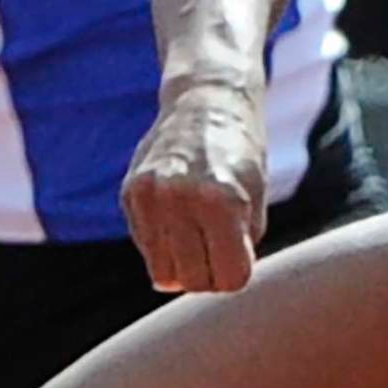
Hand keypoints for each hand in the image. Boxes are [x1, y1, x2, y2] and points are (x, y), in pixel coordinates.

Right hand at [122, 82, 268, 293]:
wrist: (206, 104)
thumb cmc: (241, 156)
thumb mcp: (256, 200)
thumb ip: (240, 246)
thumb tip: (215, 284)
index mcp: (223, 200)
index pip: (230, 278)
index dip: (237, 271)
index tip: (241, 253)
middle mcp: (181, 197)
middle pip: (195, 282)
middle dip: (211, 273)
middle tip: (219, 247)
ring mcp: (150, 196)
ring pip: (164, 274)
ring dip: (184, 266)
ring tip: (198, 235)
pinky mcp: (130, 194)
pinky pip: (147, 248)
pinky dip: (164, 245)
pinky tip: (178, 218)